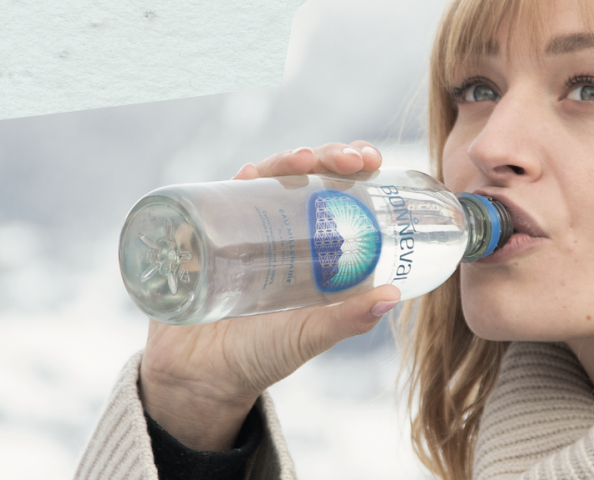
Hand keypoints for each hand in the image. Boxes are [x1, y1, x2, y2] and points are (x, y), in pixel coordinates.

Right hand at [138, 141, 399, 450]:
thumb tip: (393, 296)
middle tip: (350, 160)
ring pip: (264, 177)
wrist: (200, 378)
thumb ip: (346, 321)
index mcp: (308, 244)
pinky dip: (234, 182)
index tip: (373, 161)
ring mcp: (238, 227)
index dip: (353, 168)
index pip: (334, 191)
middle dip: (327, 156)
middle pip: (302, 175)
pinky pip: (217, 199)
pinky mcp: (203, 236)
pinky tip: (248, 175)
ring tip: (305, 161)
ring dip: (285, 161)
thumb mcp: (308, 337)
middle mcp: (275, 227)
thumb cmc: (260, 355)